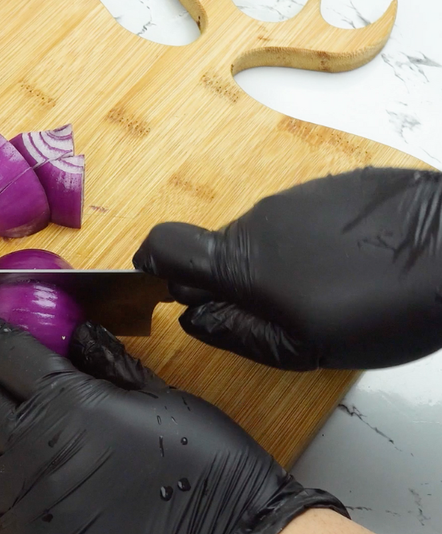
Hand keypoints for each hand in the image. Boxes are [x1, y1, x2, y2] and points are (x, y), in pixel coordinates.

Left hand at [0, 315, 345, 533]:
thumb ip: (109, 364)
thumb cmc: (207, 466)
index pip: (7, 358)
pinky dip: (8, 504)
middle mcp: (33, 454)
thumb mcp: (162, 397)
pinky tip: (31, 495)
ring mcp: (28, 509)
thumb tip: (80, 335)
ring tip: (13, 436)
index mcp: (66, 404)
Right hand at [134, 167, 441, 369]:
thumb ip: (235, 333)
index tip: (163, 290)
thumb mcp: (301, 347)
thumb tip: (193, 320)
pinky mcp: (340, 185)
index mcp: (240, 261)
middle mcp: (260, 219)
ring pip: (264, 235)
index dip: (152, 268)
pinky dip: (313, 245)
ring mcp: (301, 196)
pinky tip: (352, 267)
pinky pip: (304, 219)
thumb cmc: (382, 307)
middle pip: (218, 249)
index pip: (162, 247)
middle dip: (231, 281)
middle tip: (276, 316)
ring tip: (326, 293)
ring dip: (277, 264)